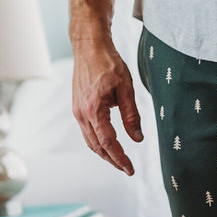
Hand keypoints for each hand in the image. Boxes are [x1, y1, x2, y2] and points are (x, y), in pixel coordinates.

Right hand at [71, 36, 142, 175]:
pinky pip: (87, 132)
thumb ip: (132, 116)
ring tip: (120, 161)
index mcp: (93, 109)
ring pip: (90, 141)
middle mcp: (82, 113)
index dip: (120, 158)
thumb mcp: (127, 89)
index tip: (130, 169)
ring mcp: (77, 111)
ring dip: (105, 153)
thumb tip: (137, 138)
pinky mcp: (78, 108)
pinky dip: (98, 142)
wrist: (89, 46)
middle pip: (97, 146)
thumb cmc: (109, 64)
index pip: (108, 142)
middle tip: (127, 169)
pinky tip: (109, 145)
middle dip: (112, 160)